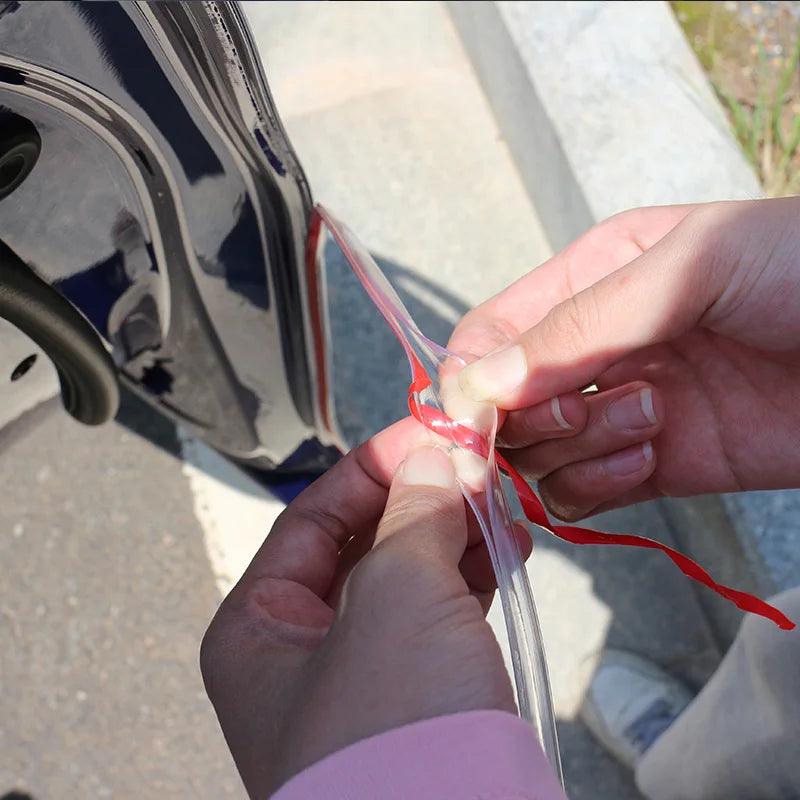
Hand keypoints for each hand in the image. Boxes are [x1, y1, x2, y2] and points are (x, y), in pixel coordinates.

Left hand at [200, 418, 526, 797]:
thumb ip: (412, 516)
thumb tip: (432, 457)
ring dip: (455, 532)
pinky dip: (473, 575)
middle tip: (475, 461)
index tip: (431, 429)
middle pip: (365, 543)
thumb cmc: (392, 741)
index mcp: (259, 627)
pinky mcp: (421, 700)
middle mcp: (302, 653)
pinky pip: (441, 615)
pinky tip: (508, 547)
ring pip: (409, 576)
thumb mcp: (394, 598)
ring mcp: (364, 678)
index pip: (315, 516)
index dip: (376, 465)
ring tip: (502, 500)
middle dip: (423, 497)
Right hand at [450, 198, 799, 520]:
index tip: (478, 415)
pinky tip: (648, 462)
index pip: (488, 333)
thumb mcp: (690, 268)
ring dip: (578, 447)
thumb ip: (581, 324)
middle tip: (589, 407)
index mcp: (587, 281)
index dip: (470, 377)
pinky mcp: (653, 468)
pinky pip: (581, 495)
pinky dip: (596, 487)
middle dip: (532, 417)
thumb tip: (479, 384)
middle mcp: (593, 349)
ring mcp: (621, 411)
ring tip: (652, 422)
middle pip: (503, 404)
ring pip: (538, 454)